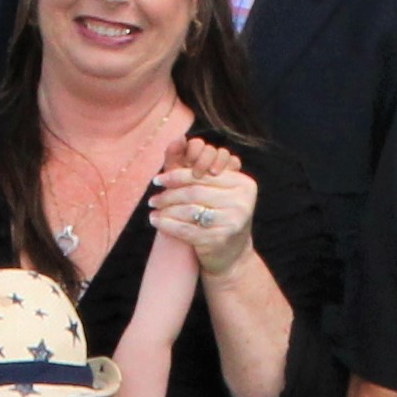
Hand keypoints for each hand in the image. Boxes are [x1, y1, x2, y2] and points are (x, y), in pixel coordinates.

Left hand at [147, 137, 255, 277]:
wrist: (232, 256)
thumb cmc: (220, 217)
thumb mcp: (217, 192)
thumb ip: (200, 170)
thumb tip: (175, 140)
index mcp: (244, 184)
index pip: (203, 175)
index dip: (178, 175)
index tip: (158, 179)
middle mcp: (242, 202)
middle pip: (194, 191)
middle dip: (169, 193)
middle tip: (152, 197)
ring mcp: (232, 221)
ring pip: (188, 209)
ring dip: (165, 209)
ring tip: (152, 208)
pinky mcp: (218, 240)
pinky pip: (185, 229)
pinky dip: (166, 224)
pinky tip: (156, 221)